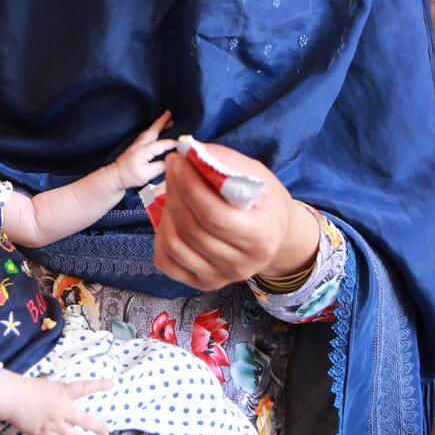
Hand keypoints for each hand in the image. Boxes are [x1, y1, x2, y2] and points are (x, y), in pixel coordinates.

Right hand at [0, 375, 112, 434]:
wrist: (13, 396)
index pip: (84, 387)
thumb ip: (57, 393)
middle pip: (84, 420)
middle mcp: (62, 409)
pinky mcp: (44, 434)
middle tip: (106, 431)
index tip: (111, 383)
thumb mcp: (47, 386)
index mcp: (62, 393)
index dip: (98, 385)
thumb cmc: (26, 388)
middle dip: (96, 426)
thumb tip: (63, 397)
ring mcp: (54, 423)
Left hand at [109, 110, 176, 189]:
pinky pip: (147, 134)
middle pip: (153, 131)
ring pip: (149, 131)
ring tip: (167, 119)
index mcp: (143, 151)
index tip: (182, 142)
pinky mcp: (136, 146)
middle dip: (162, 122)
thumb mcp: (146, 175)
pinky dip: (153, 129)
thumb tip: (171, 160)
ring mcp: (137, 144)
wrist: (115, 176)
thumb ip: (159, 167)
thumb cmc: (129, 177)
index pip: (161, 144)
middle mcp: (140, 145)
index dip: (172, 143)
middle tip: (170, 114)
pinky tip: (157, 129)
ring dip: (158, 124)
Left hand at [153, 142, 318, 289]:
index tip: (179, 161)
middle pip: (191, 229)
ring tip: (175, 189)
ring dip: (167, 210)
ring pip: (175, 244)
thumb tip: (189, 151)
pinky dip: (161, 235)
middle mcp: (241, 265)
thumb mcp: (256, 174)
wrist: (273, 236)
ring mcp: (219, 278)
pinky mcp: (201, 282)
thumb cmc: (264, 201)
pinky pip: (166, 260)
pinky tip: (172, 216)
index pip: (214, 215)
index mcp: (262, 237)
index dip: (190, 186)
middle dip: (176, 191)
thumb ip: (225, 162)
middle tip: (173, 167)